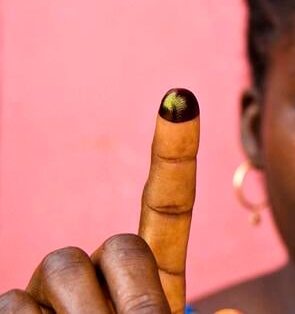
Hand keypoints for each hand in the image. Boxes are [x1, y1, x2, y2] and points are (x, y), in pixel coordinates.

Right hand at [0, 88, 199, 313]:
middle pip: (112, 242)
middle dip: (127, 292)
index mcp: (157, 280)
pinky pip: (13, 302)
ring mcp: (57, 295)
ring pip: (60, 265)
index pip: (167, 205)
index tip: (182, 98)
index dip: (175, 154)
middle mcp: (105, 277)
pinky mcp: (18, 313)